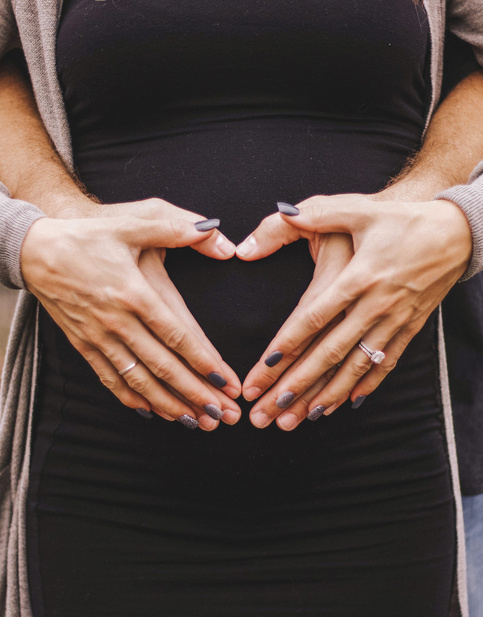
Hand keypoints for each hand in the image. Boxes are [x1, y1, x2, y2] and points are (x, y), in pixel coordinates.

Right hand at [21, 199, 241, 429]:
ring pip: (139, 380)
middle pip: (163, 367)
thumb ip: (179, 228)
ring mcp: (99, 337)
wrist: (36, 250)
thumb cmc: (89, 235)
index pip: (177, 336)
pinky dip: (132, 399)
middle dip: (196, 394)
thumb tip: (221, 239)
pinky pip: (110, 379)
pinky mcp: (83, 345)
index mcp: (134, 293)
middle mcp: (117, 321)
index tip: (227, 383)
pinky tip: (152, 412)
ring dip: (169, 404)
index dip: (205, 363)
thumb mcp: (134, 221)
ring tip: (196, 421)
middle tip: (223, 416)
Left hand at [237, 193, 471, 429]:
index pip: (313, 318)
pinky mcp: (410, 326)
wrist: (459, 231)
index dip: (286, 346)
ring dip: (328, 394)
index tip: (263, 371)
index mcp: (358, 277)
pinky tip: (348, 402)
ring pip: (356, 365)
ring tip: (302, 417)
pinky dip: (366, 384)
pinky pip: (386, 362)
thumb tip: (261, 232)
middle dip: (297, 384)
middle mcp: (376, 304)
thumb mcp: (355, 208)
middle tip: (269, 411)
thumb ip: (307, 217)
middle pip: (330, 352)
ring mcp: (395, 320)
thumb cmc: (401, 218)